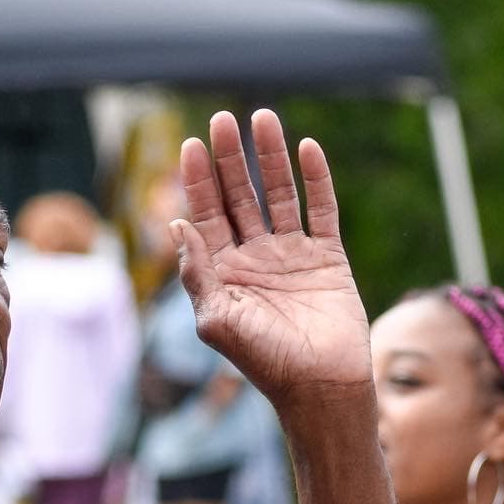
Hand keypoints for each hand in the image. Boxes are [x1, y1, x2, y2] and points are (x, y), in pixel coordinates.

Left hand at [176, 112, 369, 407]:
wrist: (321, 386)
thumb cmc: (264, 361)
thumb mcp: (217, 319)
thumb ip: (197, 271)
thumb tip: (176, 223)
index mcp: (223, 273)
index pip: (205, 216)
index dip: (198, 181)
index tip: (190, 146)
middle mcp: (254, 258)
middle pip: (238, 197)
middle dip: (229, 159)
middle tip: (222, 120)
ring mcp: (291, 255)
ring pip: (279, 195)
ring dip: (270, 158)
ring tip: (263, 118)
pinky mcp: (327, 258)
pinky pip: (321, 210)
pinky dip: (316, 179)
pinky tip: (307, 149)